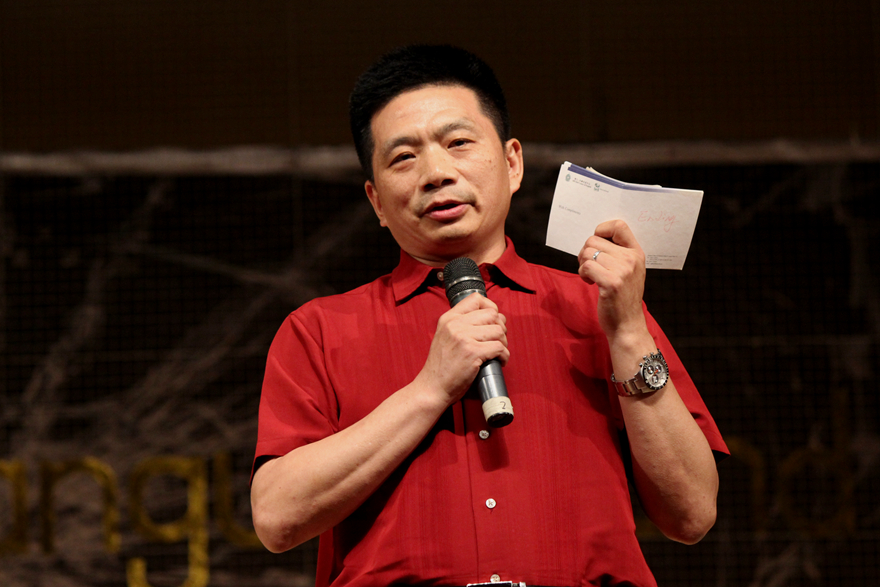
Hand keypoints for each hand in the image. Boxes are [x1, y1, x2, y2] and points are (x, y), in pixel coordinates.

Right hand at [416, 292, 508, 405]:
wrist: (432, 387)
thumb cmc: (442, 366)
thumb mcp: (445, 336)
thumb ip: (461, 325)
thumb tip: (492, 318)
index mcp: (449, 318)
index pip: (476, 299)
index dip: (490, 308)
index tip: (492, 322)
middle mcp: (455, 324)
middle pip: (492, 314)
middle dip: (500, 328)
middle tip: (497, 341)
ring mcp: (464, 338)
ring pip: (499, 331)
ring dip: (504, 343)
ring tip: (497, 353)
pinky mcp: (472, 353)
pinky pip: (499, 348)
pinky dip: (504, 356)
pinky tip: (498, 362)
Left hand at [577, 220, 647, 339]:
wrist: (627, 325)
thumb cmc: (623, 297)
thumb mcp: (629, 271)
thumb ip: (617, 254)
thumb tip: (594, 238)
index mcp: (636, 253)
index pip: (619, 226)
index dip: (601, 230)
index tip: (596, 244)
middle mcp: (631, 259)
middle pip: (594, 240)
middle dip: (585, 252)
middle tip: (590, 266)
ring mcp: (623, 271)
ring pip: (587, 253)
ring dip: (583, 265)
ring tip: (591, 276)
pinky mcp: (611, 283)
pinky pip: (587, 266)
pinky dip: (582, 274)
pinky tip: (590, 283)